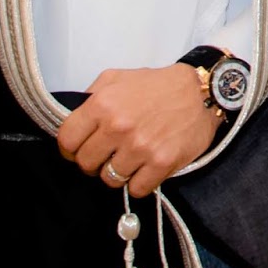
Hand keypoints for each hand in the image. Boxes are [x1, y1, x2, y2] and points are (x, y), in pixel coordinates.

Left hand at [56, 62, 221, 197]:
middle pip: (86, 163)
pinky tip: (142, 170)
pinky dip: (136, 183)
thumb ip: (90, 96)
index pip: (67, 140)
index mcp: (101, 104)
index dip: (68, 149)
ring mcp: (140, 147)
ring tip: (124, 161)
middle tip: (102, 157)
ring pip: (109, 179)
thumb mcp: (115, 78)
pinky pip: (136, 188)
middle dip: (90, 162)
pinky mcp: (161, 163)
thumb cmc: (156, 85)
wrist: (199, 92)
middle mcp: (118, 127)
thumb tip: (72, 118)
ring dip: (115, 173)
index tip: (75, 150)